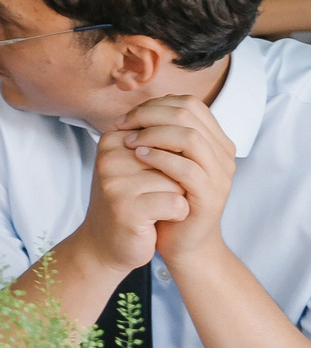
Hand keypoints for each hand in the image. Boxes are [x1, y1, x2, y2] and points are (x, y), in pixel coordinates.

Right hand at [72, 125, 191, 278]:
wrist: (107, 242)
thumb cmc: (131, 201)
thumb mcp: (138, 165)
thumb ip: (158, 144)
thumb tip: (191, 136)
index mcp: (113, 140)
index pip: (167, 137)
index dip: (173, 161)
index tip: (153, 177)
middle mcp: (109, 157)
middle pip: (174, 158)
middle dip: (176, 178)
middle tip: (153, 194)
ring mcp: (115, 183)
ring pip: (177, 181)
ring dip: (177, 197)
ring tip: (154, 207)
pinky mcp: (127, 209)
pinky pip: (176, 204)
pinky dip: (177, 214)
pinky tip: (159, 219)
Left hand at [118, 93, 236, 268]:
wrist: (181, 242)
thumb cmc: (167, 197)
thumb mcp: (164, 160)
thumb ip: (160, 135)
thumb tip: (132, 111)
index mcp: (215, 141)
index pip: (188, 104)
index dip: (155, 105)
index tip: (128, 117)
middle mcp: (224, 155)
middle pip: (188, 114)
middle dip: (150, 115)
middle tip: (123, 126)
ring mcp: (220, 176)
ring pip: (190, 138)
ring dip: (153, 134)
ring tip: (129, 142)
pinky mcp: (210, 197)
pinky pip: (186, 168)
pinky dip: (159, 157)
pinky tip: (138, 157)